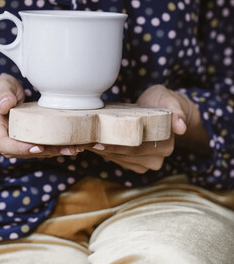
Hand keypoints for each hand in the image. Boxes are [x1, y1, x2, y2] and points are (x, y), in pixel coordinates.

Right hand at [0, 73, 81, 158]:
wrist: (0, 98)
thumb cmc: (0, 90)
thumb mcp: (0, 86)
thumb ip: (2, 93)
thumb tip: (6, 104)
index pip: (4, 143)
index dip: (20, 148)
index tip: (37, 146)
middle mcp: (3, 139)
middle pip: (22, 152)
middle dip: (46, 152)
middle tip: (67, 148)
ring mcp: (14, 142)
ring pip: (33, 153)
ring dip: (54, 152)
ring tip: (74, 148)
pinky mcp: (25, 142)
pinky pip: (39, 148)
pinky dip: (55, 148)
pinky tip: (71, 146)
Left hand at [84, 84, 208, 172]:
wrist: (159, 109)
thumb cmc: (162, 101)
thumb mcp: (169, 99)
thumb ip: (176, 110)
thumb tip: (181, 127)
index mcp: (165, 145)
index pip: (136, 148)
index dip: (115, 145)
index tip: (96, 139)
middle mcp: (157, 158)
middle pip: (124, 156)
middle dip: (103, 148)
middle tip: (83, 140)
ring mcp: (146, 163)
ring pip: (118, 159)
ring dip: (100, 151)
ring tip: (83, 140)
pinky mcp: (135, 164)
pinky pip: (117, 160)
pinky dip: (103, 152)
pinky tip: (91, 143)